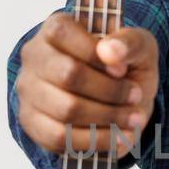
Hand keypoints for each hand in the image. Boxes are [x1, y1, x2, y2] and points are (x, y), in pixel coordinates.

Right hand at [15, 13, 158, 154]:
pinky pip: (59, 137)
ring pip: (66, 110)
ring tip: (134, 119)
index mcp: (55, 28)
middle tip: (135, 96)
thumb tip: (110, 51)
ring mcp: (29, 90)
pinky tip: (118, 137)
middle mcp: (35, 57)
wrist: (118, 98)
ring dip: (107, 118)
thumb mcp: (138, 47)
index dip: (94, 53)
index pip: (62, 33)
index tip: (123, 70)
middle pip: (67, 75)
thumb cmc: (125, 65)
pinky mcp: (32, 122)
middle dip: (109, 90)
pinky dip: (95, 140)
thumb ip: (130, 42)